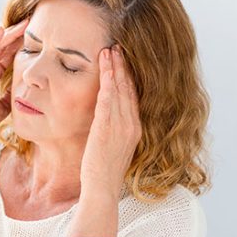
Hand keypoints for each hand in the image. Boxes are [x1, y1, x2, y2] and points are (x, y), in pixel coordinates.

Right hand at [0, 18, 28, 140]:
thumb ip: (12, 94)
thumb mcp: (3, 105)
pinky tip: (0, 31)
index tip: (37, 35)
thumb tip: (25, 88)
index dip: (21, 44)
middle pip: (4, 45)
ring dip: (9, 33)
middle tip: (33, 21)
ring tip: (23, 22)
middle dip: (18, 34)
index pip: (9, 54)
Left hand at [80, 45, 142, 198]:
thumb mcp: (111, 149)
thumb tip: (103, 124)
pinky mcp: (107, 127)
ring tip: (110, 49)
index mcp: (134, 130)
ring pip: (120, 89)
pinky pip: (109, 98)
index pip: (132, 97)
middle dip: (123, 66)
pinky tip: (105, 66)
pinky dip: (108, 80)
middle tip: (118, 46)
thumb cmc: (102, 173)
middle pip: (129, 88)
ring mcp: (121, 125)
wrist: (102, 189)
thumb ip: (111, 133)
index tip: (123, 62)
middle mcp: (131, 124)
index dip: (128, 78)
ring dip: (115, 67)